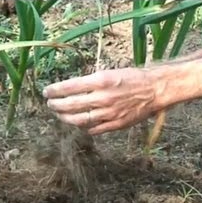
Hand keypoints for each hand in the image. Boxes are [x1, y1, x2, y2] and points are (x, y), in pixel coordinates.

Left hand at [42, 67, 168, 134]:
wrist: (155, 90)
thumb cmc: (132, 78)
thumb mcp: (109, 72)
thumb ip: (91, 82)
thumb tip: (72, 89)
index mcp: (100, 81)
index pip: (69, 87)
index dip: (55, 91)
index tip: (47, 92)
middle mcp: (102, 98)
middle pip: (70, 105)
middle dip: (56, 105)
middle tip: (50, 104)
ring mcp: (108, 113)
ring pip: (79, 120)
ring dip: (66, 118)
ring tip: (60, 115)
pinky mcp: (115, 124)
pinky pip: (93, 129)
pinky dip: (84, 127)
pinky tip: (79, 123)